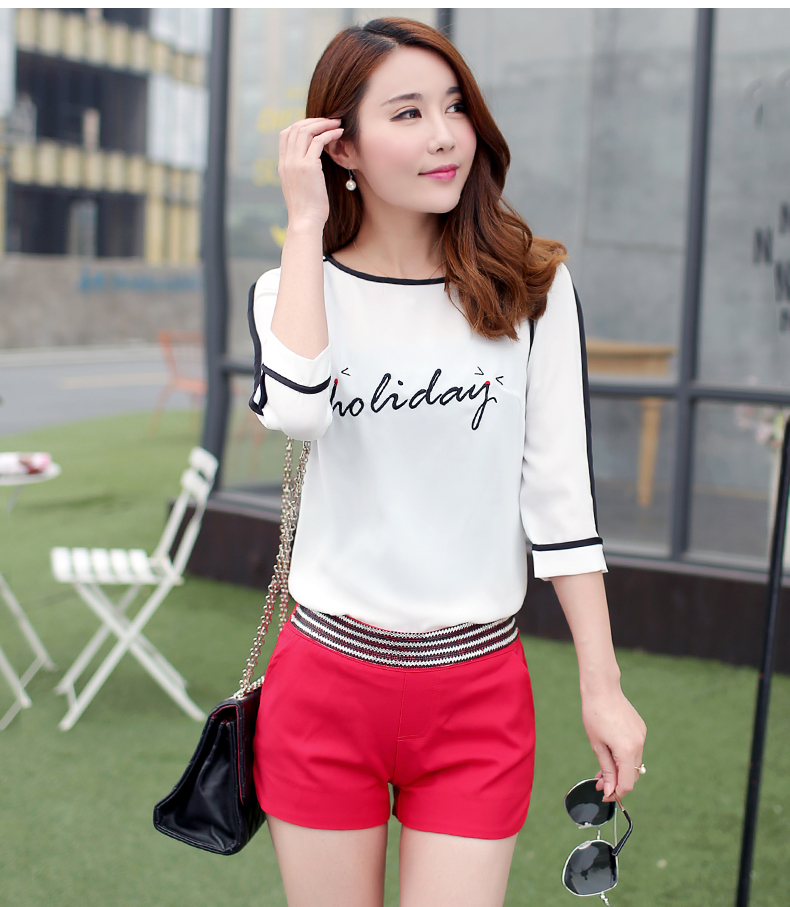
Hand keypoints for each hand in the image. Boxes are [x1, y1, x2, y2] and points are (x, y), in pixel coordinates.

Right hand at [278, 117, 344, 230]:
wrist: (305, 221)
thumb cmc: (307, 209)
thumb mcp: (299, 187)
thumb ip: (300, 172)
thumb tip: (312, 165)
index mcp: (283, 165)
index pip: (285, 134)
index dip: (301, 125)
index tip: (316, 126)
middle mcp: (287, 161)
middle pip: (296, 128)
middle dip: (315, 121)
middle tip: (330, 121)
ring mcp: (296, 163)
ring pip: (306, 131)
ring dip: (323, 124)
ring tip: (337, 124)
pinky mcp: (308, 166)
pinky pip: (318, 141)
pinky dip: (329, 133)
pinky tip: (339, 133)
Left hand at [581, 686, 645, 801]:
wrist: (602, 689)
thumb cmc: (595, 715)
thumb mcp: (597, 745)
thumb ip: (606, 770)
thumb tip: (610, 791)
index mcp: (627, 750)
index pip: (627, 784)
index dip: (616, 794)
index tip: (605, 796)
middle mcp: (639, 744)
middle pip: (632, 775)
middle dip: (617, 782)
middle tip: (600, 783)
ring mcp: (642, 736)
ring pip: (634, 762)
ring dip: (621, 769)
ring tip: (603, 769)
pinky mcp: (641, 729)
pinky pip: (635, 749)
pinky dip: (625, 756)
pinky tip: (611, 752)